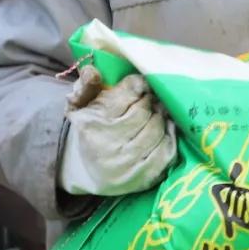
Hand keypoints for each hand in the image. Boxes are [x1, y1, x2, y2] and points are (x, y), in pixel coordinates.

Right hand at [59, 72, 176, 196]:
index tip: (142, 84)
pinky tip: (165, 130)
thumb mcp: (79, 105)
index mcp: (92, 124)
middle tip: (152, 99)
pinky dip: (169, 137)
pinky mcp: (143, 178)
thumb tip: (92, 71)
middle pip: (145, 111)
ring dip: (161, 117)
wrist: (86, 170)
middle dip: (151, 101)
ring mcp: (127, 165)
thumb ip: (85, 85)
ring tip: (157, 113)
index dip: (139, 85)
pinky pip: (167, 151)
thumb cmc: (89, 129)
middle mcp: (109, 146)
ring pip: (157, 129)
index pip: (127, 94)